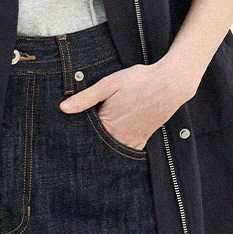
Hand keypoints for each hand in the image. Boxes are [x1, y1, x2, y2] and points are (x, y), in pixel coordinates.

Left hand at [58, 61, 199, 151]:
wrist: (169, 84)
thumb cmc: (138, 81)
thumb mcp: (108, 84)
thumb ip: (85, 98)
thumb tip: (63, 108)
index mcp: (108, 125)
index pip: (85, 139)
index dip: (75, 137)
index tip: (65, 138)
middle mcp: (120, 137)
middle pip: (98, 148)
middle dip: (88, 146)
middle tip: (76, 147)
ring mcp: (133, 140)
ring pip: (113, 152)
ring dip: (103, 149)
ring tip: (92, 148)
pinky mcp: (143, 139)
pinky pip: (128, 151)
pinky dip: (119, 150)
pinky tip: (113, 144)